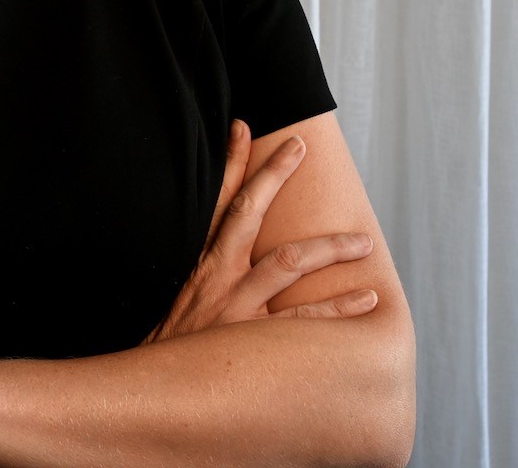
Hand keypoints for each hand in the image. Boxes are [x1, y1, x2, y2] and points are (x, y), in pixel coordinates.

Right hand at [147, 121, 377, 341]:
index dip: (229, 162)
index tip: (243, 127)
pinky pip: (305, 321)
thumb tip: (228, 258)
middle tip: (301, 146)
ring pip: (288, 261)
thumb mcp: (180, 301)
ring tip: (364, 242)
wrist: (150, 391)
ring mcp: (237, 305)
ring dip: (329, 247)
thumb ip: (205, 278)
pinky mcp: (254, 340)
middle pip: (248, 211)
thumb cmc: (171, 347)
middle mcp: (218, 275)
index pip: (216, 201)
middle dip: (273, 174)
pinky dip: (339, 310)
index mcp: (199, 263)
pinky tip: (367, 301)